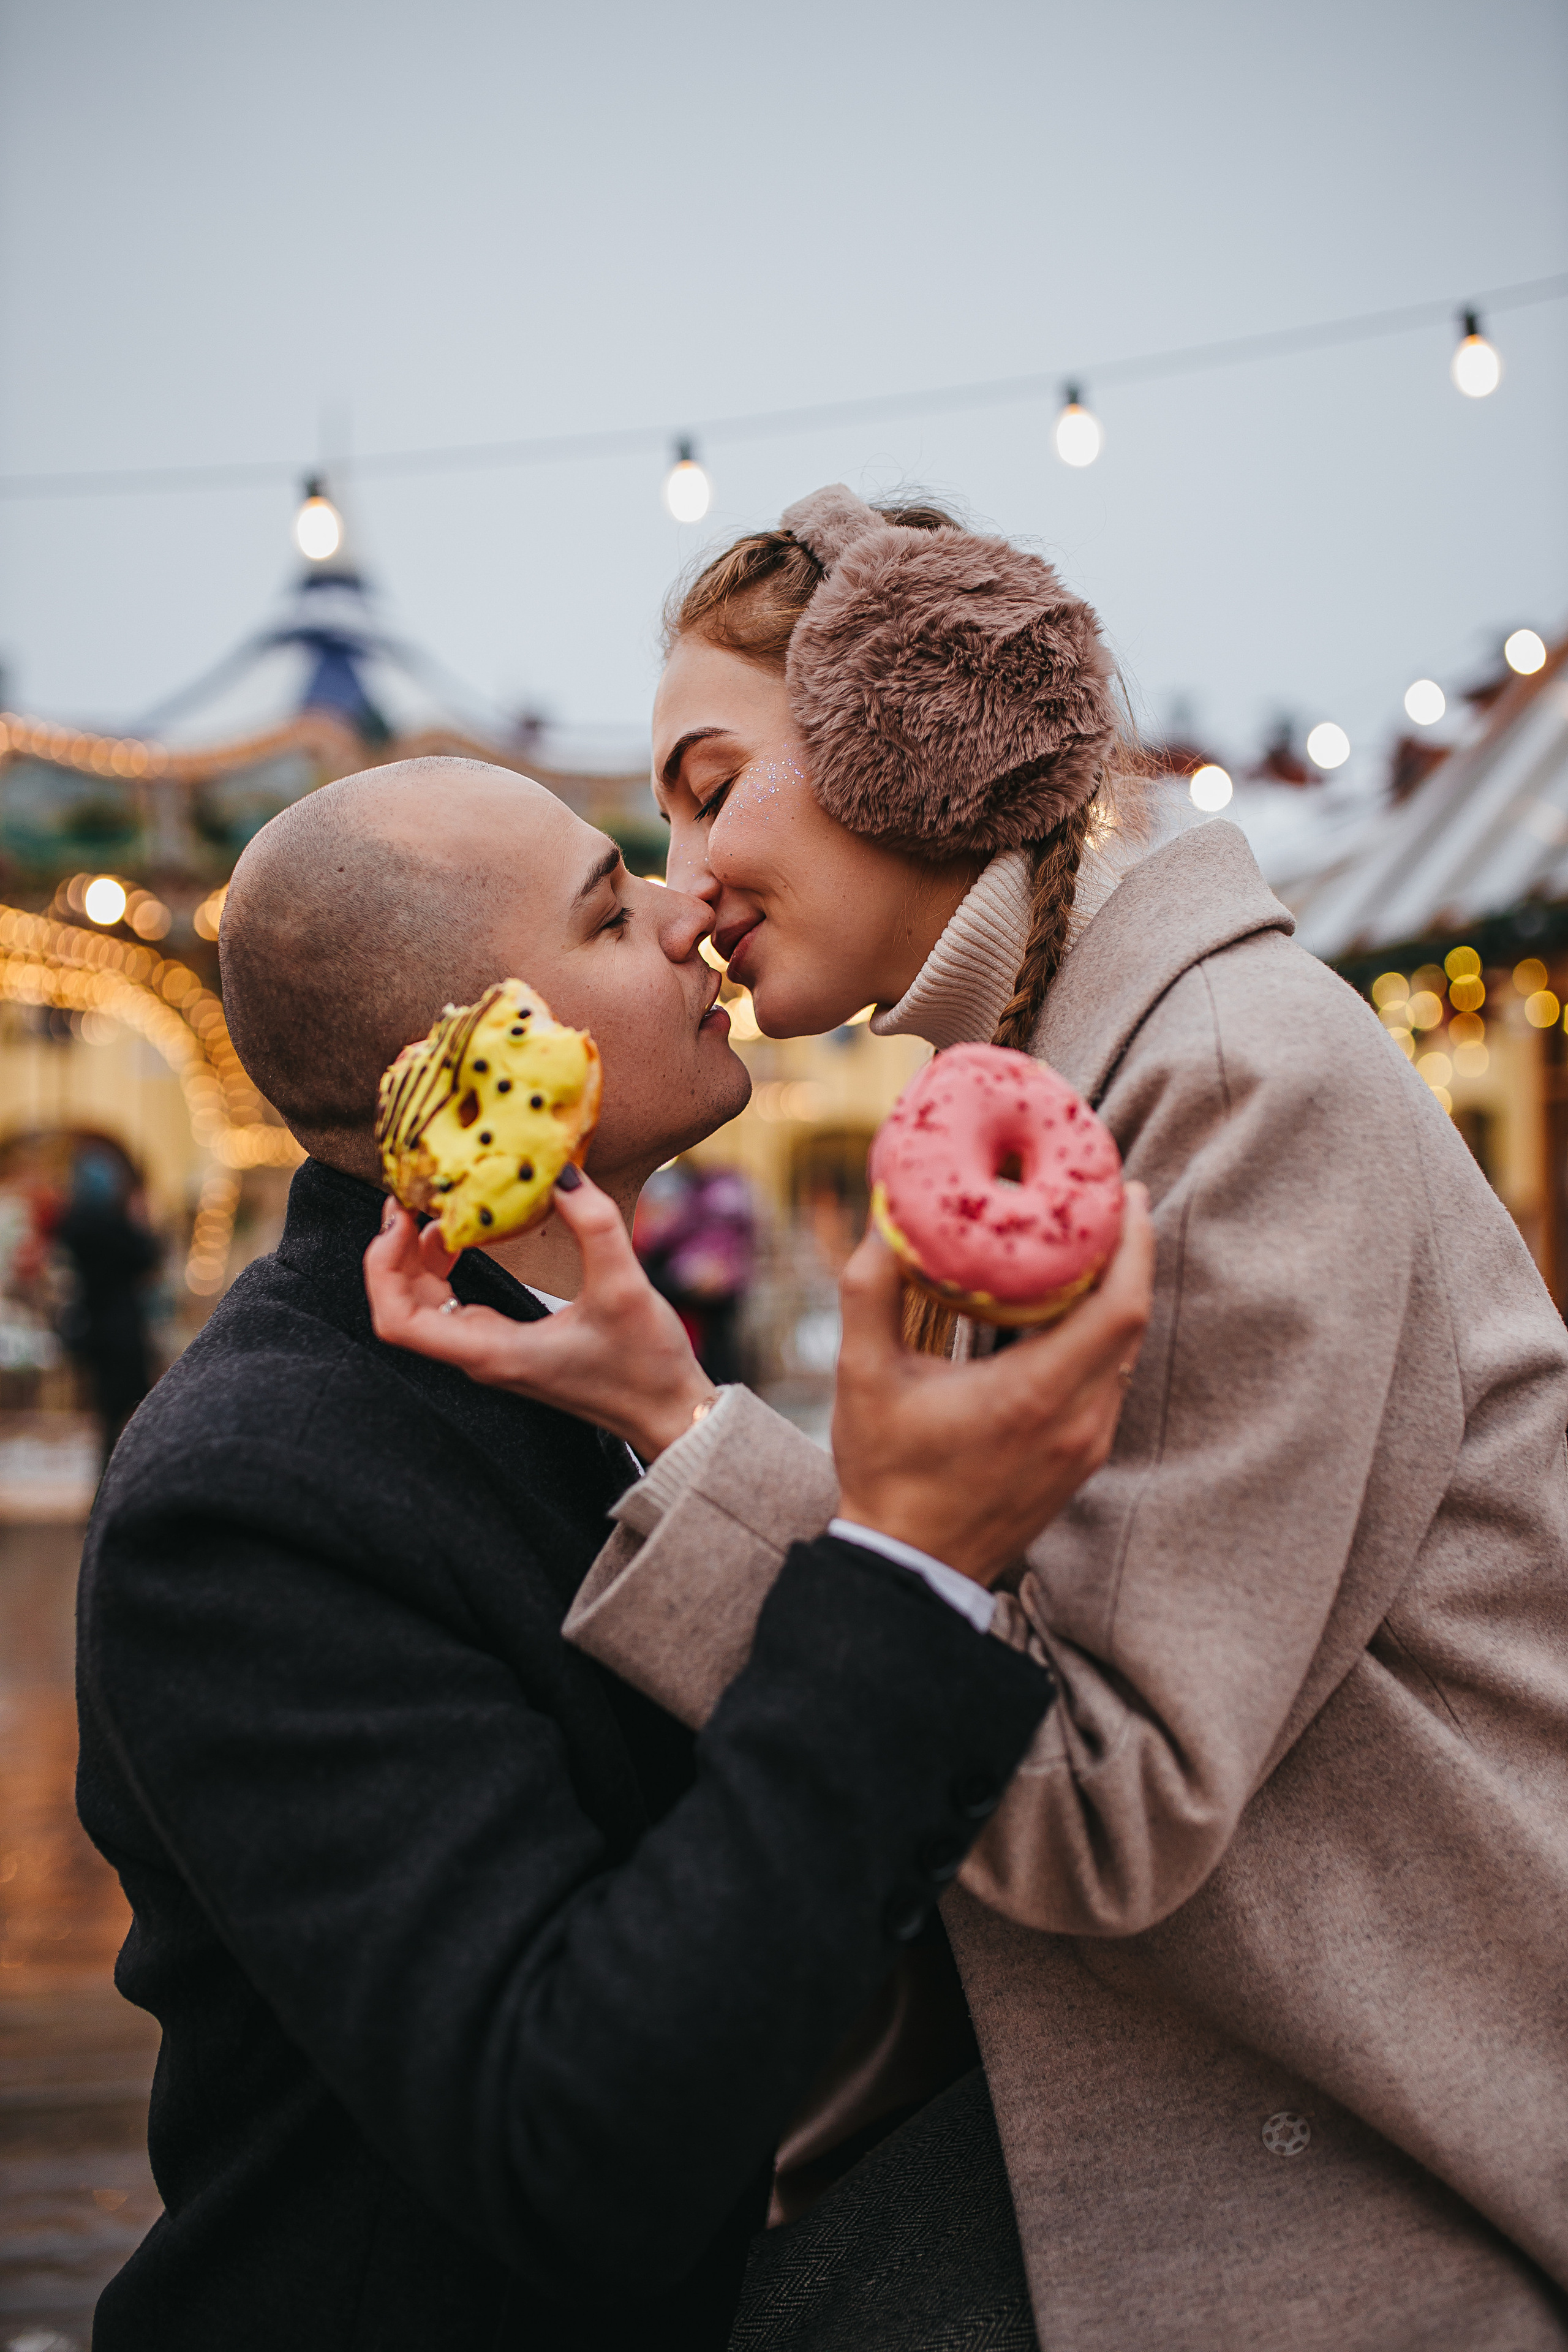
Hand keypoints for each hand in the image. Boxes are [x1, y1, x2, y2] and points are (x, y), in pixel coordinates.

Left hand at [362, 1175, 716, 1459]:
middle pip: (401, 1308)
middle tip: (411, 1198)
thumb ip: (594, 1225)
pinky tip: (464, 1236)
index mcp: (491, 1351)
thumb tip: (561, 1173)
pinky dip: (444, 1269)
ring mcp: (490, 1352)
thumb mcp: (624, 1287)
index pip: (397, 1320)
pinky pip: (452, 1306)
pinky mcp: (506, 1345)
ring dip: (417, 1258)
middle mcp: (479, 1356)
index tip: (400, 1218)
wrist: (666, 1413)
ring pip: (424, 1307)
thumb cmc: (645, 1365)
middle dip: (394, 1253)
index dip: (382, 1267)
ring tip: (435, 1209)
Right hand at [832, 1184, 1153, 1586]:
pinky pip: (1109, 1383)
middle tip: (1109, 1203)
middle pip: (1133, 1322)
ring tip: (1091, 1248)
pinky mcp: (1083, 1462)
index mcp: (1034, 1394)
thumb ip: (871, 1293)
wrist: (910, 1568)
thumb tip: (888, 1223)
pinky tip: (1071, 1315)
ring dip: (1117, 1298)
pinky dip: (1101, 1339)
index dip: (1133, 1245)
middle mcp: (1078, 1421)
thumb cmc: (886, 1473)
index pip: (1119, 1308)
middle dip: (1130, 1255)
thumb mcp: (863, 1377)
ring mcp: (1087, 1446)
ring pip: (1124, 1354)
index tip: (1124, 1193)